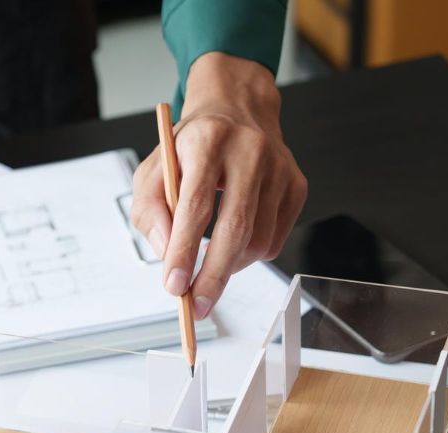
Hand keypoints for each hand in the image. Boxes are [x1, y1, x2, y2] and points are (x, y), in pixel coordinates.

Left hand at [130, 52, 306, 318]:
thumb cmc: (191, 146)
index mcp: (207, 141)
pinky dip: (250, 254)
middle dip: (213, 275)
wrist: (237, 111)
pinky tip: (234, 239)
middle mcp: (249, 150)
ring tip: (210, 261)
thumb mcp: (154, 170)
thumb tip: (166, 254)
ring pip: (258, 240)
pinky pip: (275, 239)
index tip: (174, 285)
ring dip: (230, 265)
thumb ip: (150, 211)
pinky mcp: (297, 185)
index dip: (184, 250)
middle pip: (235, 227)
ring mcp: (280, 168)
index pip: (195, 205)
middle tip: (196, 306)